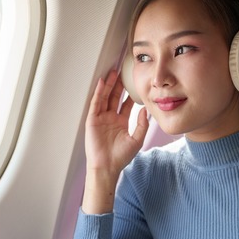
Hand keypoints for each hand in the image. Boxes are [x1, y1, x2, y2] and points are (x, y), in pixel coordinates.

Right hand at [82, 70, 147, 213]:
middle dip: (119, 84)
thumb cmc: (120, 157)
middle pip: (115, 97)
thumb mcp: (137, 140)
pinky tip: (101, 83)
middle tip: (123, 71)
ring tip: (113, 72)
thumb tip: (146, 109)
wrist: (107, 167)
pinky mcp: (92, 120)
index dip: (130, 93)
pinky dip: (98, 93)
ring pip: (105, 97)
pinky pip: (95, 103)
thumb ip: (142, 125)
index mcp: (121, 122)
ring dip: (108, 85)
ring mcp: (100, 118)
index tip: (135, 82)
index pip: (125, 104)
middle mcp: (110, 118)